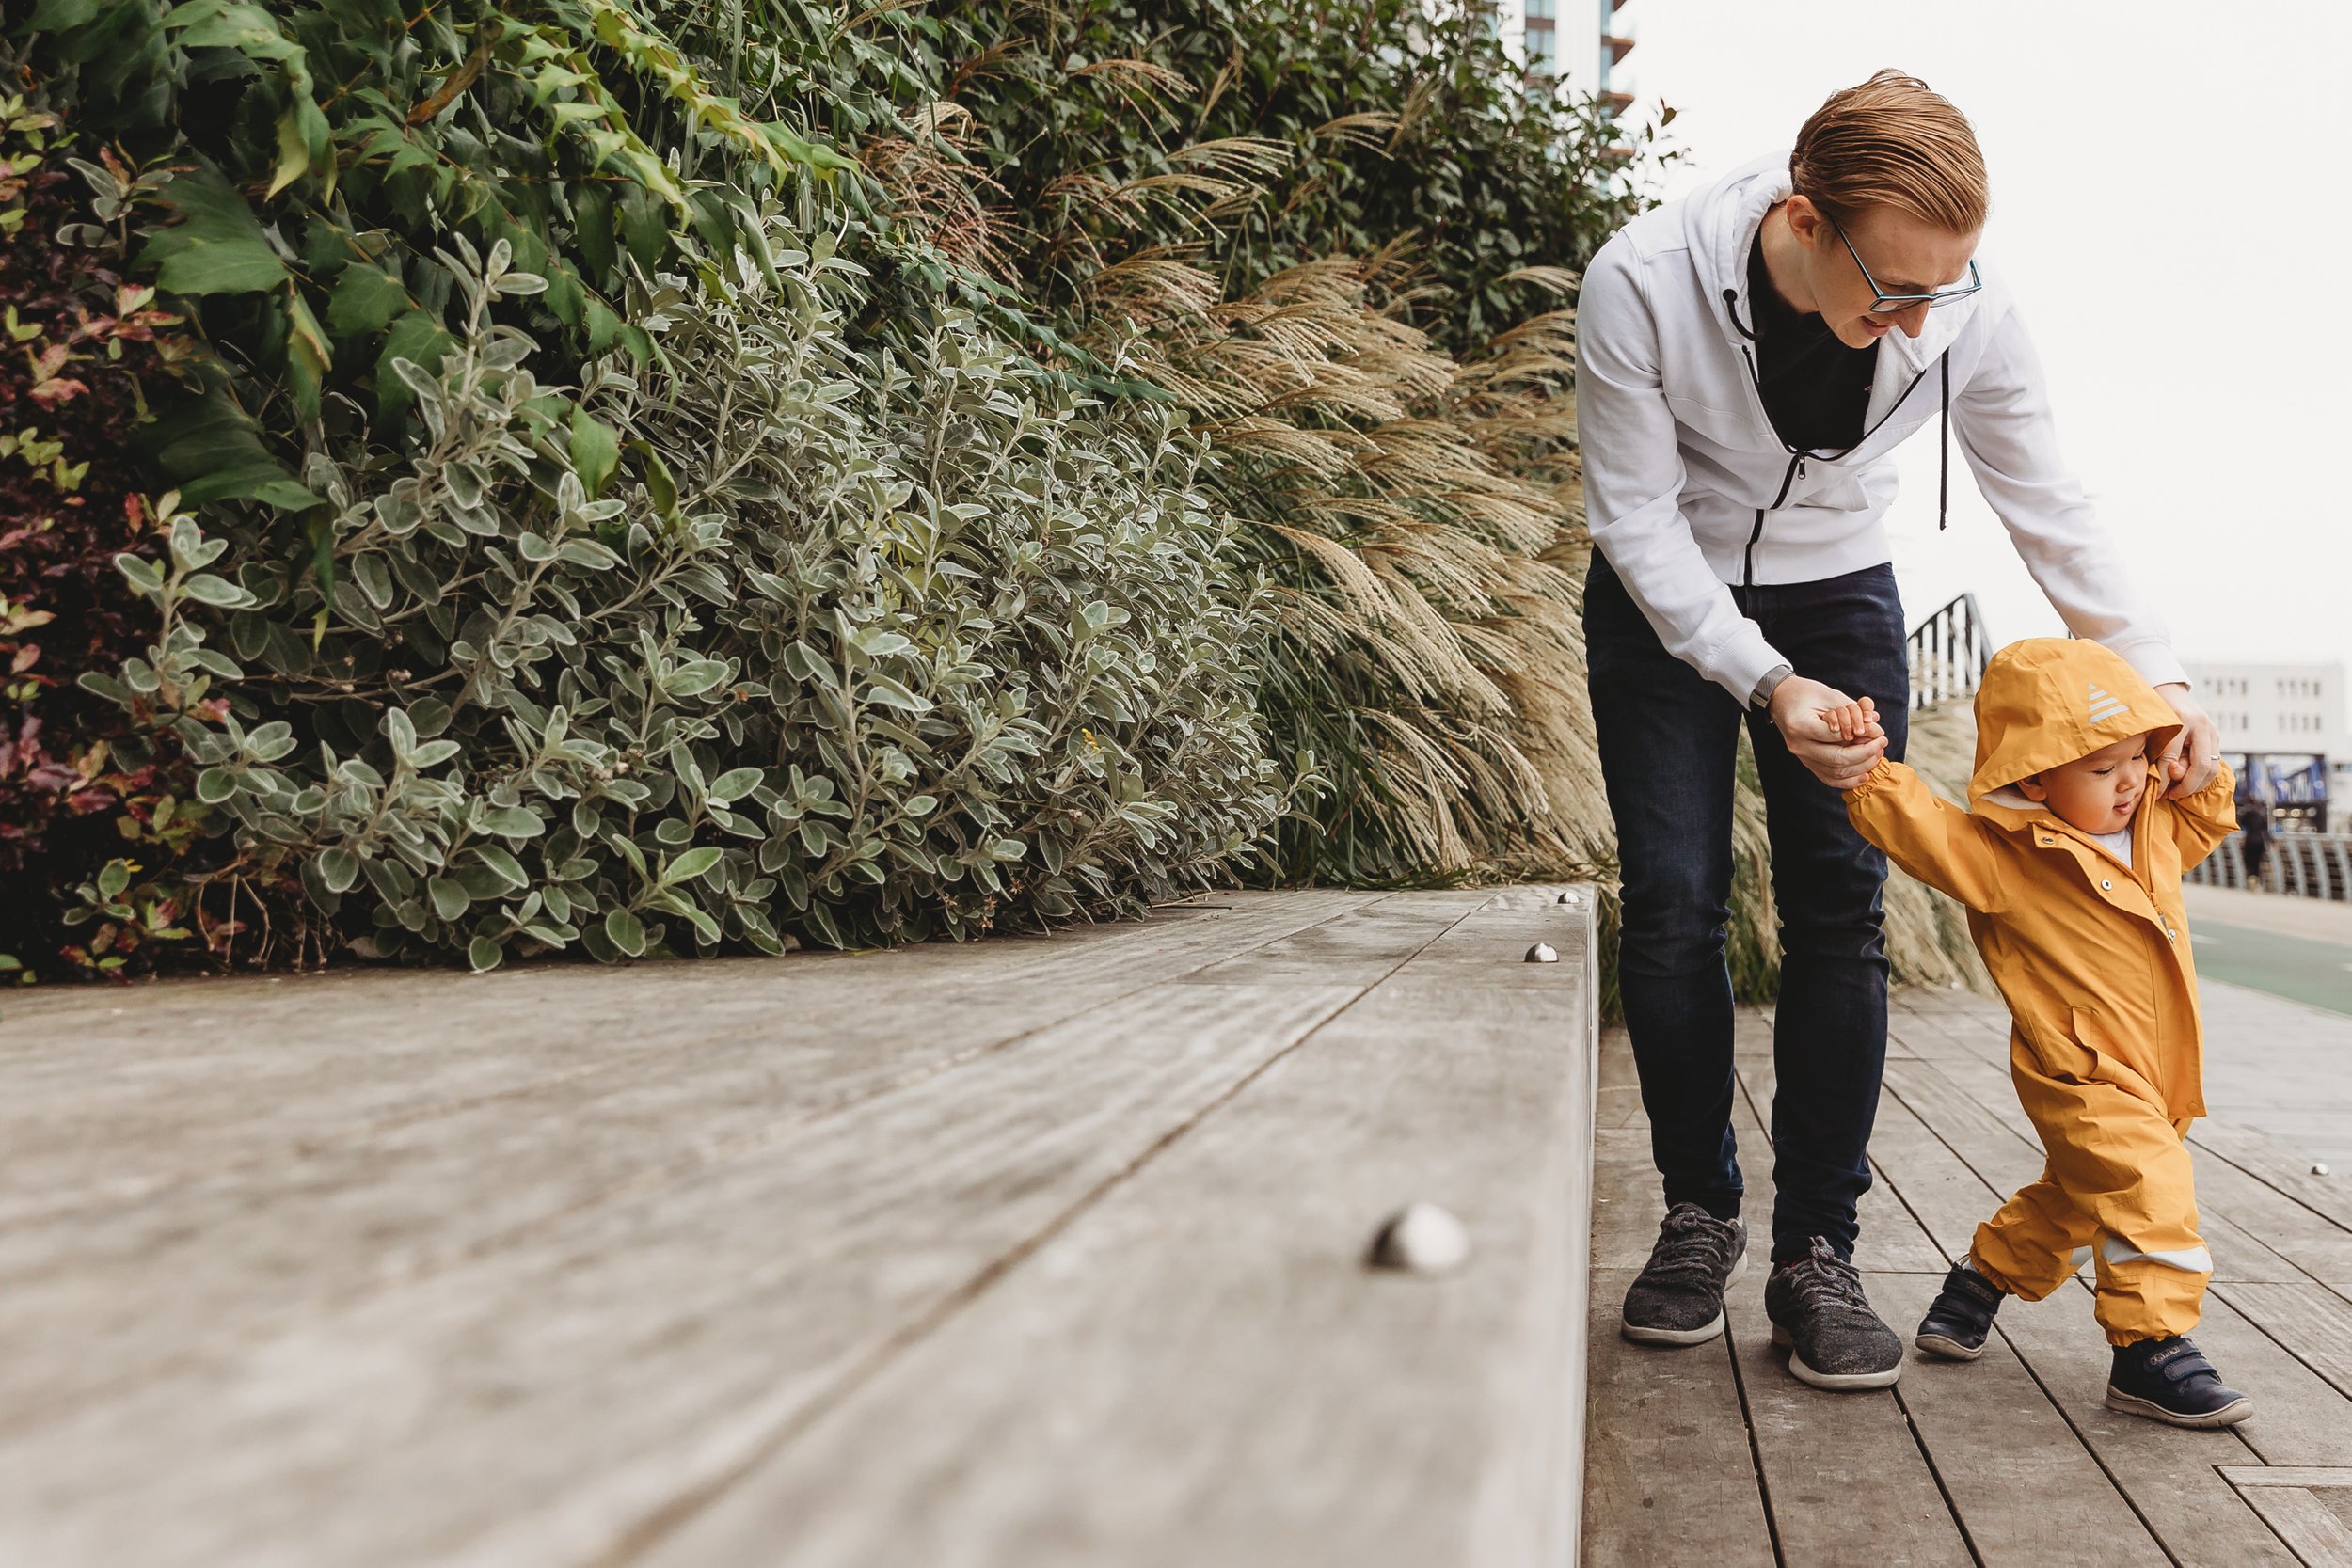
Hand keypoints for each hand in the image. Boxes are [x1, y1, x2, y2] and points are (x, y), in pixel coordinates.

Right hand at [1768, 674, 1888, 789]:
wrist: (1782, 700)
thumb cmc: (1806, 693)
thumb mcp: (1829, 695)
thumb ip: (1852, 712)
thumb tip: (1876, 728)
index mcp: (1799, 725)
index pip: (1836, 736)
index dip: (1862, 735)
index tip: (1879, 731)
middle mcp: (1798, 745)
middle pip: (1837, 759)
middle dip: (1865, 754)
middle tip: (1881, 743)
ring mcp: (1801, 757)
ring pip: (1835, 773)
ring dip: (1861, 767)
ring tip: (1876, 754)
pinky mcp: (1807, 763)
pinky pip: (1829, 779)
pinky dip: (1848, 781)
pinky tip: (1864, 775)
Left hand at [2152, 682, 2219, 798]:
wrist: (2170, 691)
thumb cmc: (2154, 711)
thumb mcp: (2151, 728)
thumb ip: (2157, 752)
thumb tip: (2162, 783)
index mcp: (2181, 719)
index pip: (2172, 757)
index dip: (2164, 779)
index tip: (2156, 792)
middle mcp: (2202, 725)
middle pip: (2201, 766)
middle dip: (2187, 786)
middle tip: (2171, 795)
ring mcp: (2212, 730)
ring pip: (2212, 767)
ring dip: (2197, 784)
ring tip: (2178, 791)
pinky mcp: (2216, 736)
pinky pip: (2215, 763)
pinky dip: (2202, 777)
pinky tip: (2187, 782)